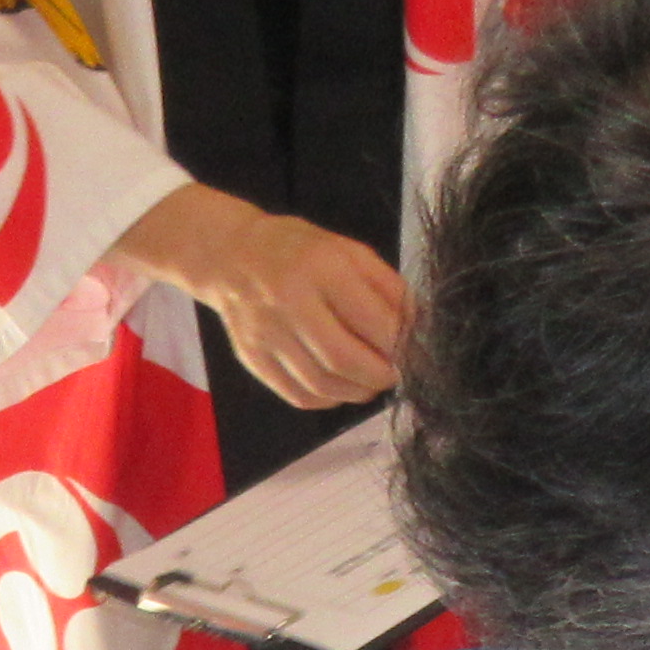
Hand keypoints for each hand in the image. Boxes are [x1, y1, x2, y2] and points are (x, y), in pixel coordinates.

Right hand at [174, 203, 408, 408]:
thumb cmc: (301, 250)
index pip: (371, 321)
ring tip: (371, 381)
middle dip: (380, 375)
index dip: (401, 345)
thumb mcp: (350, 252)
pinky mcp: (253, 359)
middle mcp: (290, 303)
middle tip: (395, 373)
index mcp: (320, 268)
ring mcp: (267, 335)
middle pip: (344, 360)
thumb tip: (417, 329)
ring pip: (321, 384)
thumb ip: (387, 287)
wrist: (233, 257)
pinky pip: (298, 395)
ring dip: (357, 391)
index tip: (414, 352)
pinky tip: (340, 386)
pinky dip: (329, 399)